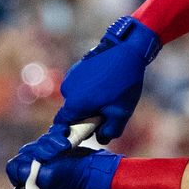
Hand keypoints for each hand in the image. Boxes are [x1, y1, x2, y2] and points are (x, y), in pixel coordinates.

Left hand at [12, 145, 119, 188]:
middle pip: (25, 153)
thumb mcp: (49, 176)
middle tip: (55, 153)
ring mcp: (46, 163)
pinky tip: (66, 142)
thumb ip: (29, 173)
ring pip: (38, 144)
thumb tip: (16, 168)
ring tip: (64, 147)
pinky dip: (57, 137)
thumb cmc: (75, 177)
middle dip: (40, 149)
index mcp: (30, 186)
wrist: (95, 171)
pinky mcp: (56, 152)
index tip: (39, 161)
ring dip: (51, 143)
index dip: (24, 162)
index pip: (14, 168)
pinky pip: (49, 138)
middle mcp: (36, 174)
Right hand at [54, 16, 161, 143]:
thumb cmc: (123, 83)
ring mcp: (70, 77)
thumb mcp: (120, 113)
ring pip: (75, 98)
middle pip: (71, 112)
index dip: (72, 131)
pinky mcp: (76, 68)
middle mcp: (67, 90)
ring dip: (87, 102)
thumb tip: (101, 138)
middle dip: (85, 115)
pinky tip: (104, 83)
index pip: (62, 125)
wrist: (126, 50)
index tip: (87, 130)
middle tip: (105, 111)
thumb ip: (110, 131)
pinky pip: (78, 86)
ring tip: (107, 95)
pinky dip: (88, 89)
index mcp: (74, 104)